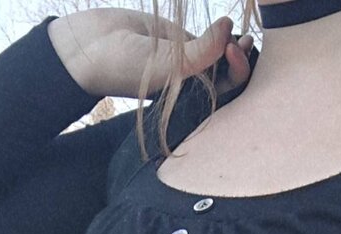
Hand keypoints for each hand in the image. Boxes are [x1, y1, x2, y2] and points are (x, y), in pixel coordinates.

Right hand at [48, 8, 253, 99]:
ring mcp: (189, 63)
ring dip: (235, 46)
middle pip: (229, 76)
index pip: (226, 94)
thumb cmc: (126, 66)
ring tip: (245, 34)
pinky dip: (221, 33)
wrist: (93, 46)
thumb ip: (201, 50)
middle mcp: (193, 86)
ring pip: (222, 56)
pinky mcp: (183, 42)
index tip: (235, 49)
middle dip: (242, 61)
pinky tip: (229, 24)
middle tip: (247, 41)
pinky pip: (209, 39)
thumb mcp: (167, 63)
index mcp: (190, 102)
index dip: (238, 72)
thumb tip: (229, 28)